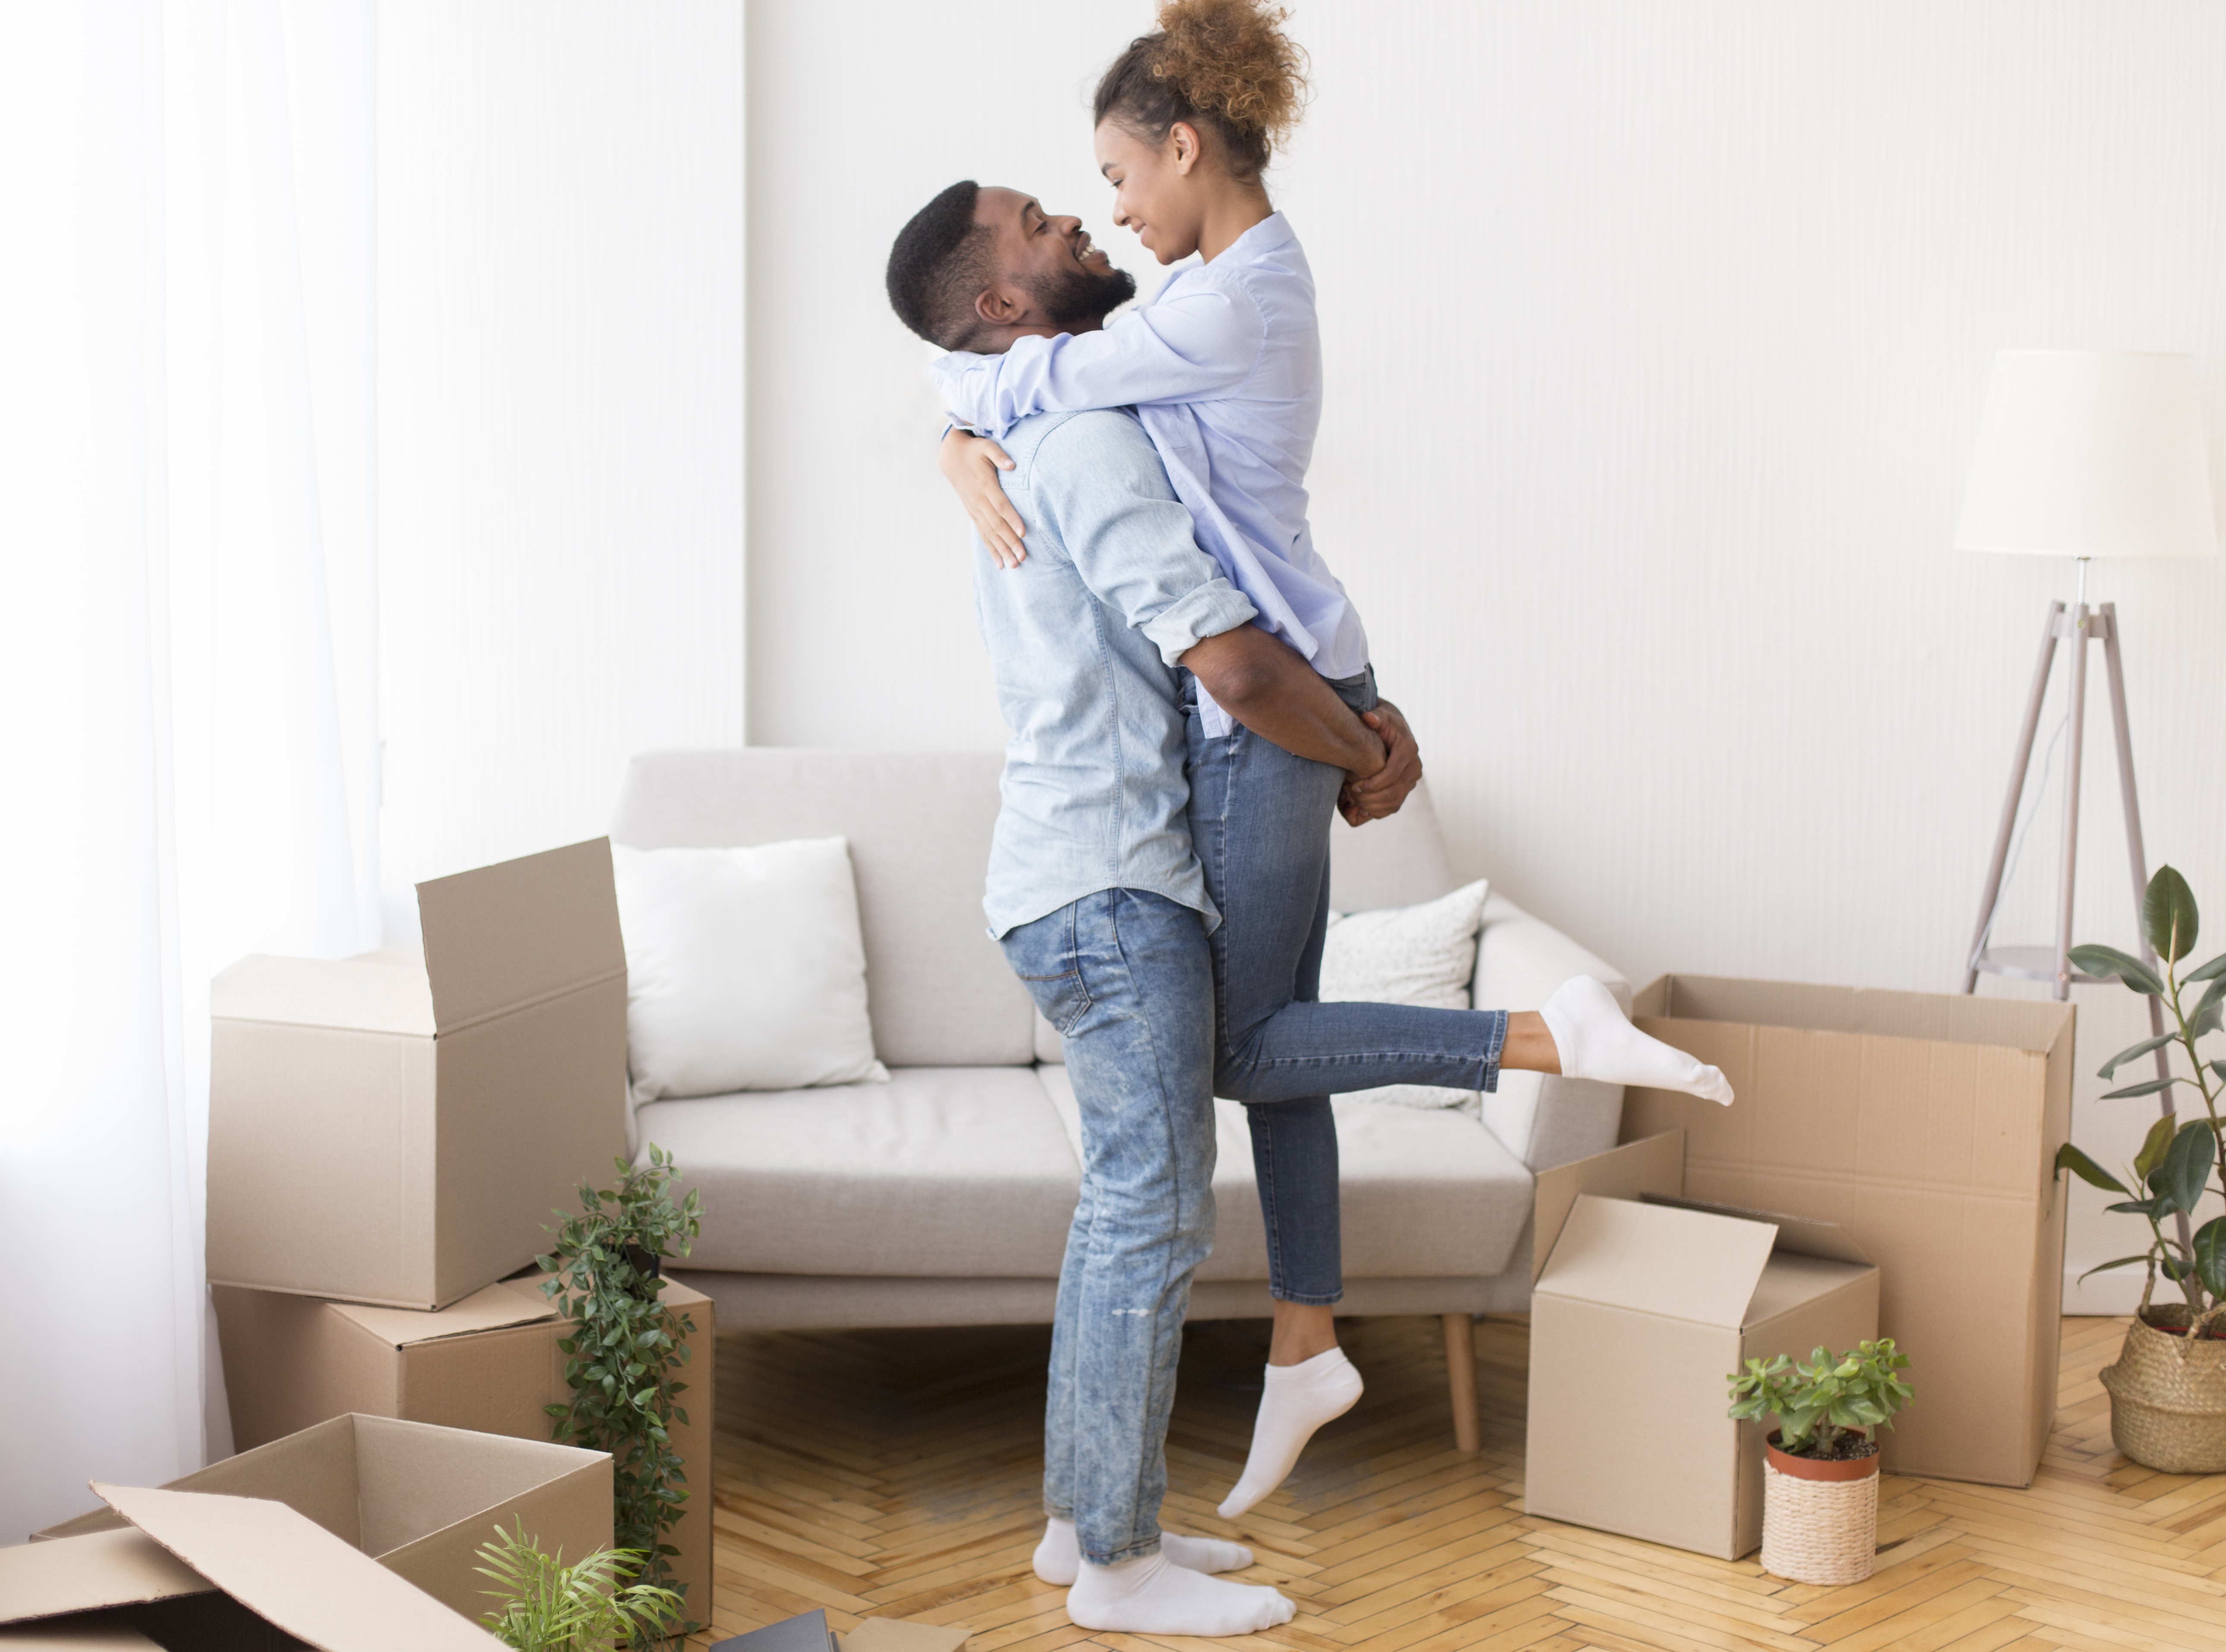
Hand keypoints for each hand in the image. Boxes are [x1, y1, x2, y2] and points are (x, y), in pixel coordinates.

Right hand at [938, 429, 1025, 567]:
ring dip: (1002, 550)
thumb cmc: (974, 450)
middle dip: (1010, 542)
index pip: (1001, 505)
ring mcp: (974, 509)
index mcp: (985, 485)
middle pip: (996, 525)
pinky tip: (1000, 562)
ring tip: (1014, 565)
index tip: (1023, 532)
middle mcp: (978, 500)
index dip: (1012, 519)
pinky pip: (982, 534)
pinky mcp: (972, 513)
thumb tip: (1012, 465)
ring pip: (989, 533)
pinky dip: (991, 549)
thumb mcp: (987, 446)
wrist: (951, 456)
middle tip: (1023, 557)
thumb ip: (999, 455)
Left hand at [1339, 700, 1420, 823]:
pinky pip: (1394, 806)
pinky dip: (1378, 812)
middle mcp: (1415, 766)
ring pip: (1395, 802)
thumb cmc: (1382, 721)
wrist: (1393, 728)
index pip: (1392, 774)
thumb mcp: (1380, 714)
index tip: (1354, 787)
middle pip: (1394, 792)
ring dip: (1373, 806)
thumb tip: (1368, 717)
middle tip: (1350, 795)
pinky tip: (1361, 808)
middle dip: (1370, 797)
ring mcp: (1412, 779)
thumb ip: (1375, 716)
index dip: (1373, 783)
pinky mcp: (1406, 788)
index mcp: (1409, 749)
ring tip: (1354, 802)